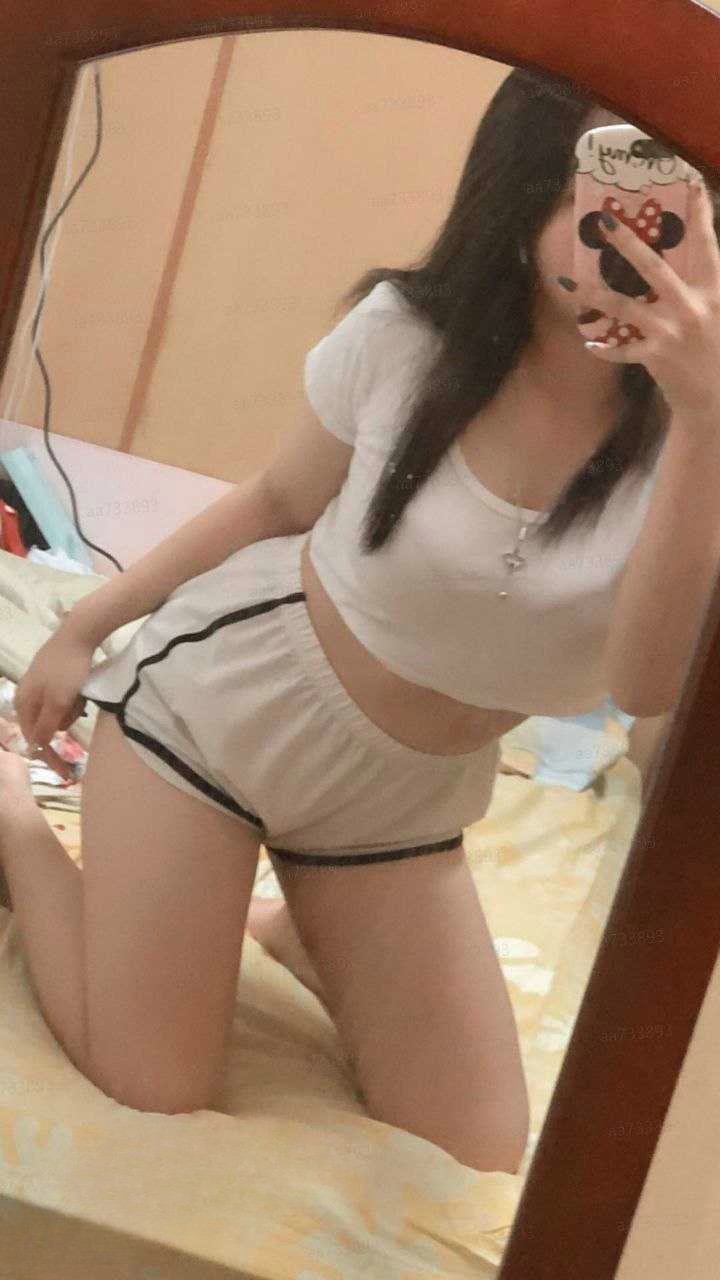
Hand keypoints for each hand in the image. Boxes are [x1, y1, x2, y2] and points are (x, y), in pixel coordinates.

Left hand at [558, 177, 719, 426]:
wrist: (719, 401)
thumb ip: (707, 283)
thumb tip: (690, 256)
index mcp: (715, 289)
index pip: (707, 241)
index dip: (699, 210)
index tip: (689, 178)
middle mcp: (694, 306)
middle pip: (654, 267)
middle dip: (627, 242)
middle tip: (604, 221)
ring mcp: (673, 332)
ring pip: (625, 307)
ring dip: (594, 293)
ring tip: (568, 281)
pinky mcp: (658, 357)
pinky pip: (622, 349)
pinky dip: (605, 348)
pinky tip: (588, 342)